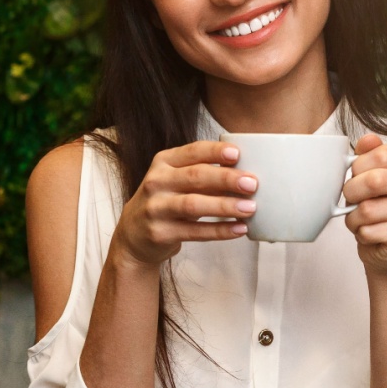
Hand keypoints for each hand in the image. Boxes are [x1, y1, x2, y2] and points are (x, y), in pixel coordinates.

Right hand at [111, 141, 256, 269]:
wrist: (133, 235)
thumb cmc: (165, 201)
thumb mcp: (175, 180)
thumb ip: (202, 173)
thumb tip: (245, 172)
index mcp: (163, 162)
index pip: (192, 152)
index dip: (215, 152)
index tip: (238, 154)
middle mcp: (156, 182)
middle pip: (195, 176)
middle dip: (226, 179)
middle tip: (253, 184)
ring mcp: (155, 208)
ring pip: (193, 204)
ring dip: (224, 205)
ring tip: (250, 208)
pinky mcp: (160, 233)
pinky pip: (194, 232)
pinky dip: (219, 230)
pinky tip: (239, 229)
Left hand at [342, 135, 386, 275]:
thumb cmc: (376, 206)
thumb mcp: (369, 175)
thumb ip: (368, 155)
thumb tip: (367, 139)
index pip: (380, 154)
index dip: (357, 167)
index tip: (354, 176)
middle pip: (374, 180)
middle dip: (351, 192)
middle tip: (351, 199)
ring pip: (368, 209)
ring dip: (353, 218)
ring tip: (361, 219)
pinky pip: (369, 231)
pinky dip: (360, 233)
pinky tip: (370, 233)